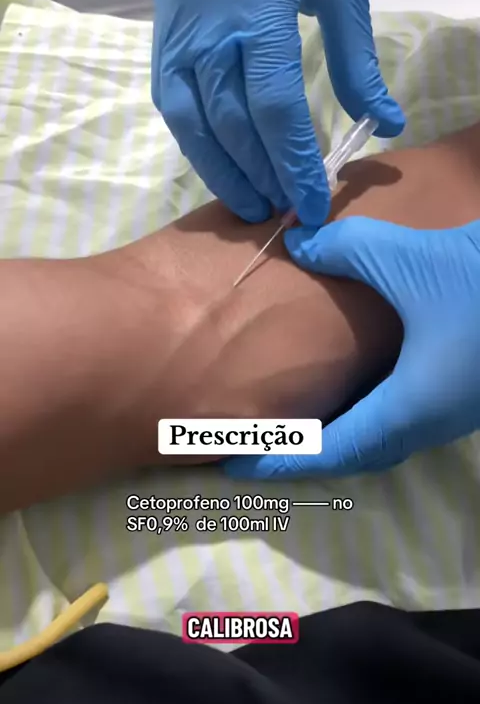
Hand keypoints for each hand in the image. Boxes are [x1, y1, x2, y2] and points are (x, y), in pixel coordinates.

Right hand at [151, 0, 403, 225]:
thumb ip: (356, 59)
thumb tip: (385, 123)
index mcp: (257, 4)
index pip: (274, 107)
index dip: (293, 163)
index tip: (311, 205)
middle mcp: (207, 24)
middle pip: (231, 122)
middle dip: (260, 174)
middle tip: (284, 211)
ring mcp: (177, 28)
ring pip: (190, 120)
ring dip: (220, 170)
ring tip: (249, 203)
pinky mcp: (162, 31)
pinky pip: (169, 99)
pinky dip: (193, 139)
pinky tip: (217, 163)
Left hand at [225, 218, 479, 478]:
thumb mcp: (409, 261)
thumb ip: (345, 250)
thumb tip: (299, 240)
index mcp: (407, 408)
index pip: (327, 451)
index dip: (278, 458)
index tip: (233, 463)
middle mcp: (426, 422)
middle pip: (351, 454)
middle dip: (301, 454)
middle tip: (256, 440)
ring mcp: (448, 412)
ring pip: (378, 439)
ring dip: (335, 436)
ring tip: (292, 420)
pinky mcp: (460, 393)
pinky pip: (398, 418)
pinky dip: (362, 413)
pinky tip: (348, 387)